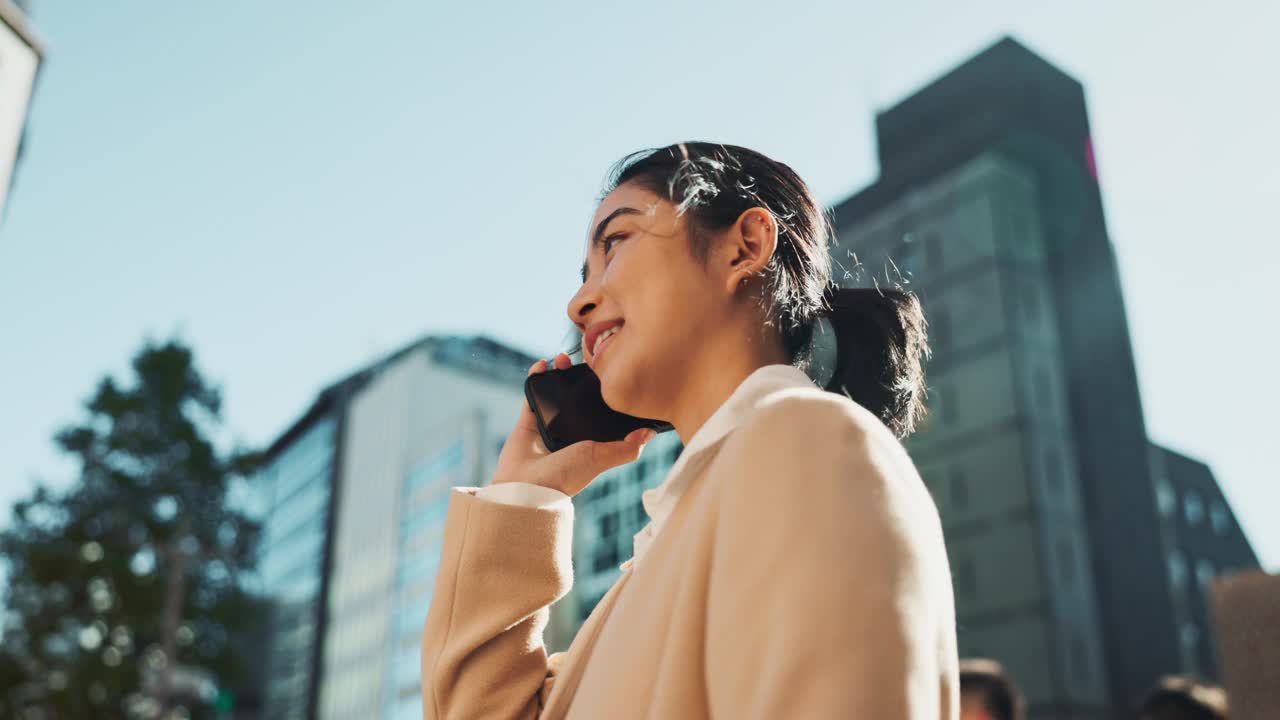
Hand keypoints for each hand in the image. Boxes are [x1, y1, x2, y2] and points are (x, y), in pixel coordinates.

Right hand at [490, 352, 655, 496]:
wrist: (527, 486)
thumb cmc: (566, 476)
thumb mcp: (601, 458)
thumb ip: (627, 448)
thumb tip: (651, 432)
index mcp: (590, 440)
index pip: (601, 411)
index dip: (605, 392)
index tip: (610, 371)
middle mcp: (571, 431)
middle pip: (579, 397)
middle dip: (581, 377)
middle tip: (585, 361)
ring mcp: (550, 425)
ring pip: (556, 392)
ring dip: (559, 372)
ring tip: (562, 359)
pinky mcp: (528, 421)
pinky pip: (532, 394)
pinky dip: (536, 377)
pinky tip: (543, 365)